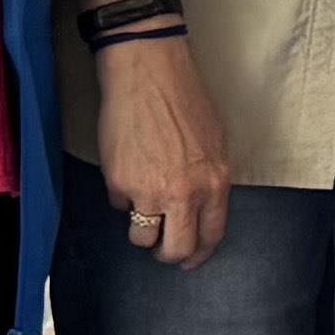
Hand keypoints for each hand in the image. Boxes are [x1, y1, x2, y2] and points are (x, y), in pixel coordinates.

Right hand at [96, 35, 233, 266]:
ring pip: (141, 237)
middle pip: (175, 249)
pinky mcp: (120, 183)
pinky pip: (119, 206)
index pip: (211, 236)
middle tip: (160, 249)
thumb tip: (199, 208)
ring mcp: (150, 191)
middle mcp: (185, 194)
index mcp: (215, 183)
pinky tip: (126, 169)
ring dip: (140, 228)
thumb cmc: (184, 100)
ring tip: (140, 207)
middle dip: (167, 255)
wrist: (148, 74)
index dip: (199, 254)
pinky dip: (121, 196)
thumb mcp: (215, 143)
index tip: (190, 260)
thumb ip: (209, 180)